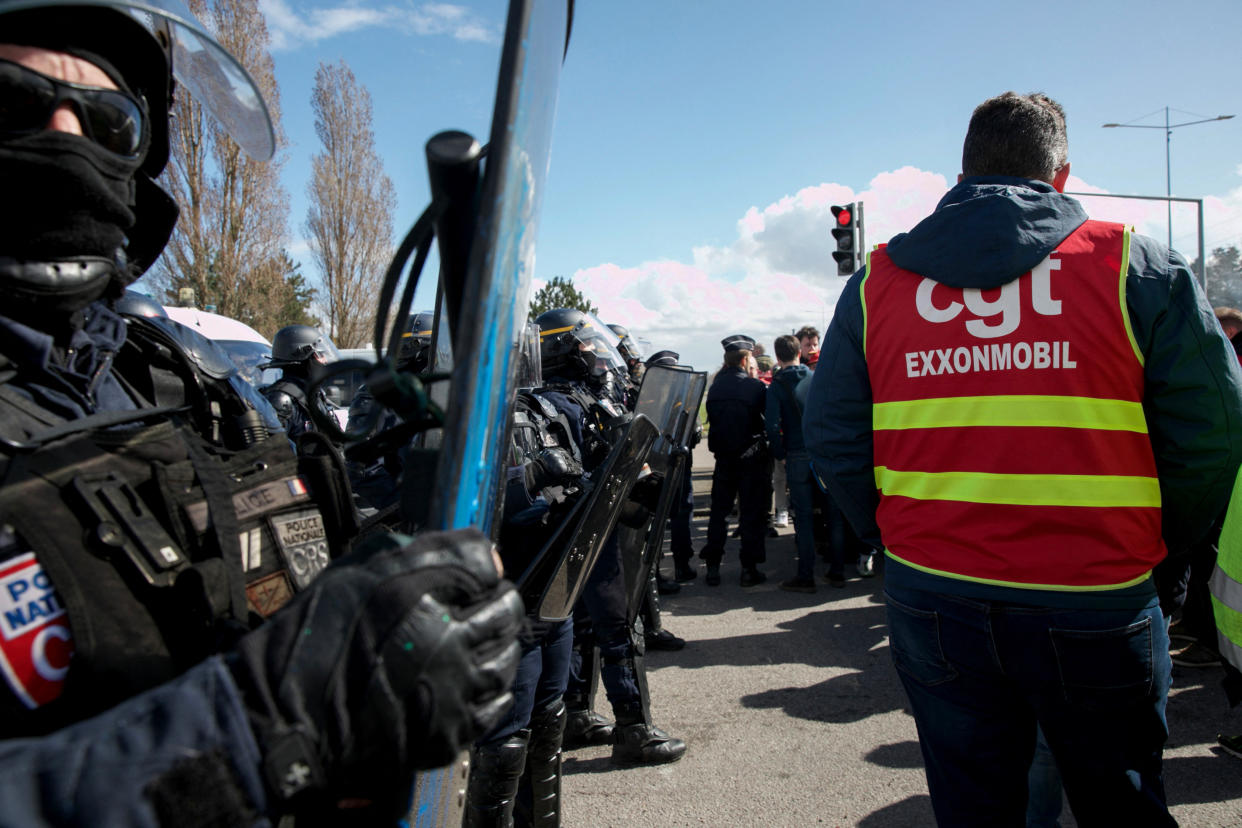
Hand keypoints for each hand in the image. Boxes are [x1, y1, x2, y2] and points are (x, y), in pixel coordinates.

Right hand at [226, 528, 523, 815]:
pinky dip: (490, 695)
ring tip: (480, 645)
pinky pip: (489, 713)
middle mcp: (452, 655)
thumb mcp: (364, 570)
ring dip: (499, 650)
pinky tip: (473, 686)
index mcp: (432, 610)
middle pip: (505, 622)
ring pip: (502, 666)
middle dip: (499, 610)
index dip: (486, 578)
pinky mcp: (444, 738)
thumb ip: (432, 555)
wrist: (287, 714)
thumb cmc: (316, 638)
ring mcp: (452, 700)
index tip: (478, 580)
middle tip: (483, 608)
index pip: (493, 582)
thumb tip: (489, 558)